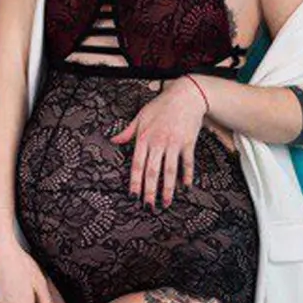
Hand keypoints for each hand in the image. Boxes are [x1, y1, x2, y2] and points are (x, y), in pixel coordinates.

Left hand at [110, 75, 208, 208]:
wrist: (186, 95)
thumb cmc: (161, 105)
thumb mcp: (141, 116)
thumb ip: (127, 131)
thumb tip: (114, 141)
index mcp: (144, 138)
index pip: (137, 164)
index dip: (134, 182)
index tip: (132, 197)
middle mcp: (158, 142)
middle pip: (152, 171)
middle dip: (150, 192)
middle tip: (148, 208)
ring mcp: (174, 143)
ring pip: (170, 170)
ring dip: (168, 189)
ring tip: (166, 203)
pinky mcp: (188, 142)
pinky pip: (187, 163)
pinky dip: (187, 176)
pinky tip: (185, 188)